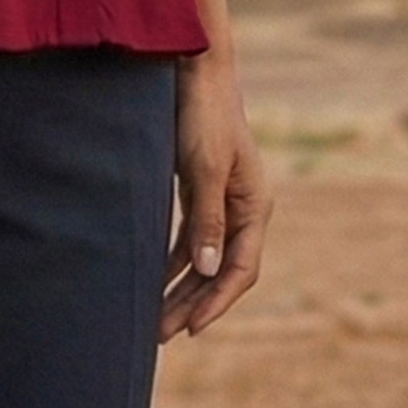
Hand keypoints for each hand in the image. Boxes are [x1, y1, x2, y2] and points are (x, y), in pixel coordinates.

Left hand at [162, 57, 267, 341]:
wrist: (194, 72)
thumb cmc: (204, 116)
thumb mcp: (205, 169)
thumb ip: (207, 219)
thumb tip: (209, 270)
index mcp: (254, 205)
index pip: (241, 268)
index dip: (217, 301)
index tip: (191, 328)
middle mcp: (243, 208)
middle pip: (221, 271)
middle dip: (193, 303)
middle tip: (161, 335)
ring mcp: (222, 200)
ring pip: (204, 258)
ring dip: (181, 288)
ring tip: (155, 319)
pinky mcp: (200, 191)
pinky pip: (190, 239)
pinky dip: (173, 261)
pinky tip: (153, 279)